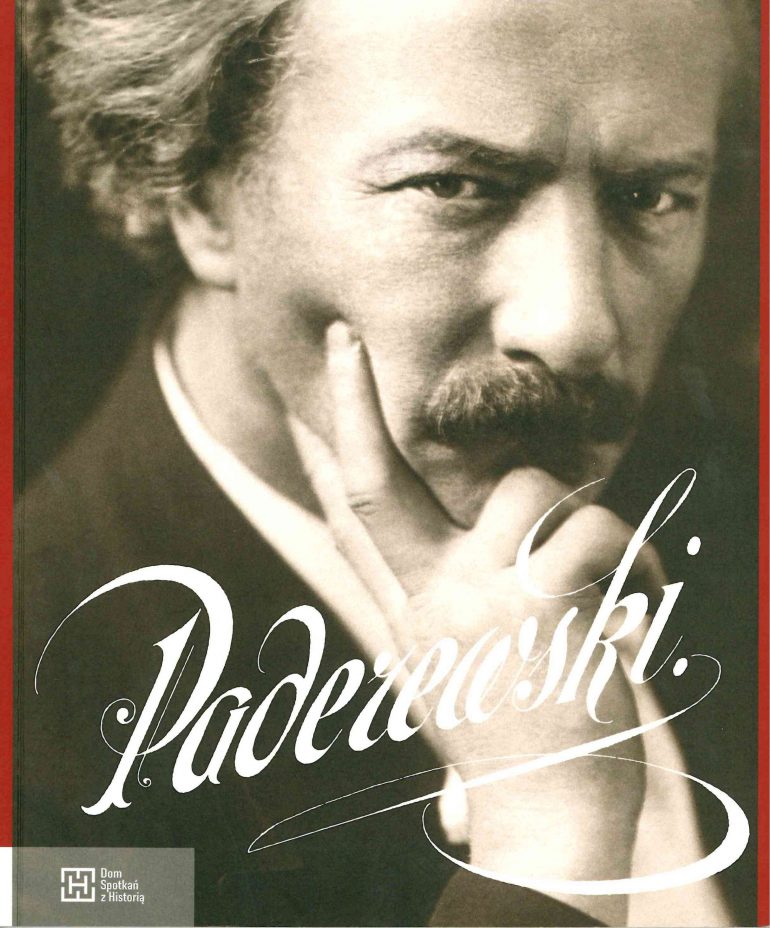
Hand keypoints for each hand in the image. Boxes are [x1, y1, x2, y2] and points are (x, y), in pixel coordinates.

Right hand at [291, 322, 651, 923]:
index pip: (354, 513)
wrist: (546, 820)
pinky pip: (592, 531)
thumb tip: (467, 553)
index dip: (332, 442)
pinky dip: (636, 558)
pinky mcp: (542, 607)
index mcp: (410, 609)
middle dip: (351, 399)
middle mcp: (430, 598)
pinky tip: (644, 601)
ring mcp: (479, 599)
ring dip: (586, 516)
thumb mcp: (450, 667)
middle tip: (345, 338)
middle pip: (379, 484)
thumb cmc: (508, 740)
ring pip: (526, 492)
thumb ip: (442, 598)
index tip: (314, 390)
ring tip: (619, 572)